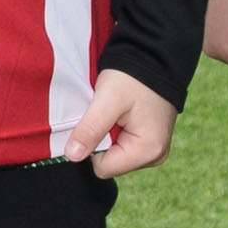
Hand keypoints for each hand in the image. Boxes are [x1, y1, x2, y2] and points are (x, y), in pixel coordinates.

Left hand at [53, 70, 177, 181]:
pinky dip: (116, 130)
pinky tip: (121, 114)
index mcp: (148, 151)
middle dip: (101, 139)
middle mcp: (155, 156)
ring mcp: (153, 151)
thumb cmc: (133, 77)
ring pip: (114, 154)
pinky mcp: (149, 142)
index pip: (102, 168)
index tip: (98, 120)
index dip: (92, 145)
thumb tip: (72, 156)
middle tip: (107, 113)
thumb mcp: (108, 100)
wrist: (155, 59)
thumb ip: (90, 129)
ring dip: (108, 133)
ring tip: (116, 111)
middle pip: (109, 163)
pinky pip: (122, 145)